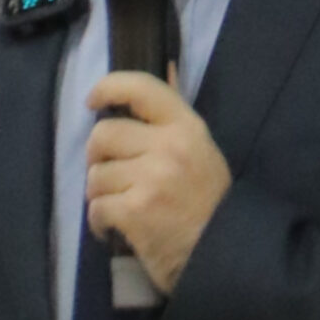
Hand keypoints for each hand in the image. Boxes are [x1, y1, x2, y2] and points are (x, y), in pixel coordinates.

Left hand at [86, 70, 231, 294]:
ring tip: (119, 206)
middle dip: (97, 158)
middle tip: (111, 175)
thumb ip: (173, 116)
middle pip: (102, 135)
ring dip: (100, 194)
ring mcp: (151, 179)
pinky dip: (99, 222)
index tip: (93, 101)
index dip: (108, 87)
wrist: (226, 255)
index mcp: (187, 127)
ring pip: (95, 176)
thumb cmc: (209, 203)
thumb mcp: (200, 150)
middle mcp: (169, 147)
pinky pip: (96, 208)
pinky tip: (113, 228)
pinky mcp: (136, 212)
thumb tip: (164, 64)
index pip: (141, 88)